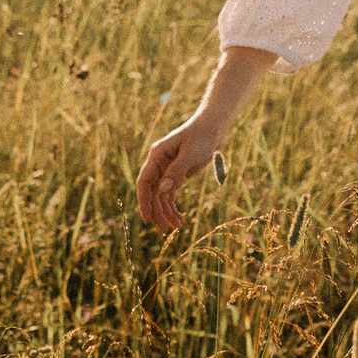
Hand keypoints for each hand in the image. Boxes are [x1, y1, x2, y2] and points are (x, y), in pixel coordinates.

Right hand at [136, 108, 227, 232]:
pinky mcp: (176, 174)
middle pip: (152, 192)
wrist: (214, 127)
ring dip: (166, 212)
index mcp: (157, 155)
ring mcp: (167, 170)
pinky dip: (173, 207)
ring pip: (161, 196)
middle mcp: (159, 163)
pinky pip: (170, 194)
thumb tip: (162, 190)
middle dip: (157, 211)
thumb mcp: (191, 154)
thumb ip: (176, 172)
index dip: (143, 200)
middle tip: (163, 231)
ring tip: (177, 228)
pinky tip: (179, 219)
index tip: (147, 218)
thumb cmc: (203, 136)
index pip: (145, 181)